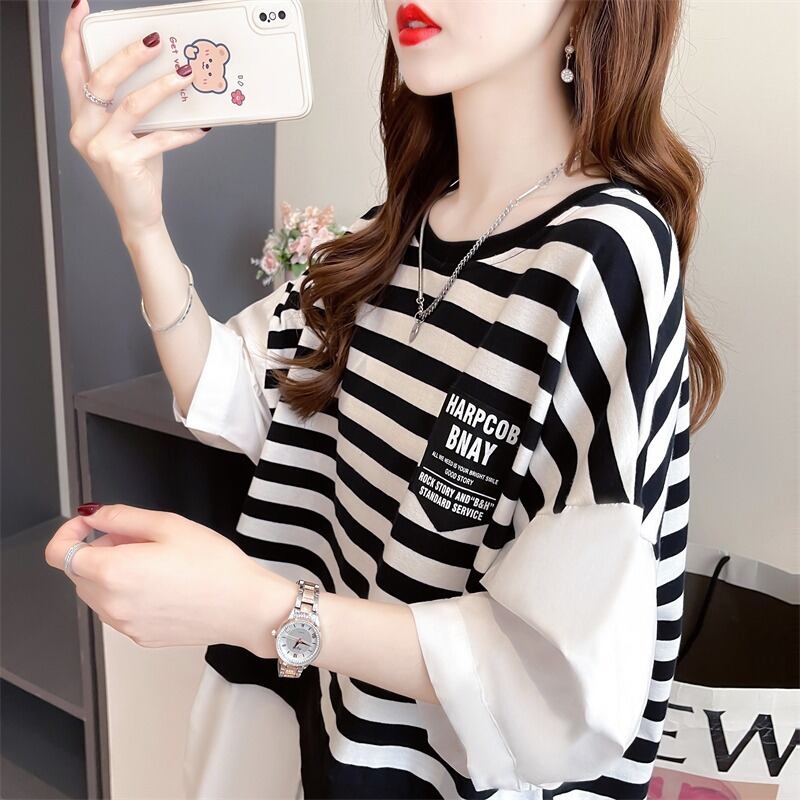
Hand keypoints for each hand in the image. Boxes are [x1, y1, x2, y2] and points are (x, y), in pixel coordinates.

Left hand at [43, 503, 296, 656]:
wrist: (245, 607)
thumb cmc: (214, 565)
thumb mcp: (169, 524)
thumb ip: (122, 517)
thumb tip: (94, 515)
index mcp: (113, 571)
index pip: (59, 553)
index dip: (68, 532)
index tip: (88, 524)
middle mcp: (110, 603)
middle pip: (78, 573)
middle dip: (97, 549)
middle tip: (136, 537)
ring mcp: (124, 625)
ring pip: (97, 593)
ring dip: (111, 573)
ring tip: (154, 560)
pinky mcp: (139, 637)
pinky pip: (118, 610)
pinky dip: (127, 593)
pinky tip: (162, 583)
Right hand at [61, 0, 210, 239]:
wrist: (137, 213)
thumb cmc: (136, 170)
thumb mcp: (128, 134)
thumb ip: (131, 106)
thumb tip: (164, 71)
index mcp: (81, 116)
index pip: (72, 68)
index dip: (75, 36)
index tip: (81, 9)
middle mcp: (84, 129)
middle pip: (101, 80)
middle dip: (129, 55)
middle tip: (155, 39)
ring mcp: (101, 147)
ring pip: (131, 106)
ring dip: (161, 87)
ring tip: (185, 74)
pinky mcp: (123, 163)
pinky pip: (158, 139)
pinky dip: (182, 132)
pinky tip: (200, 127)